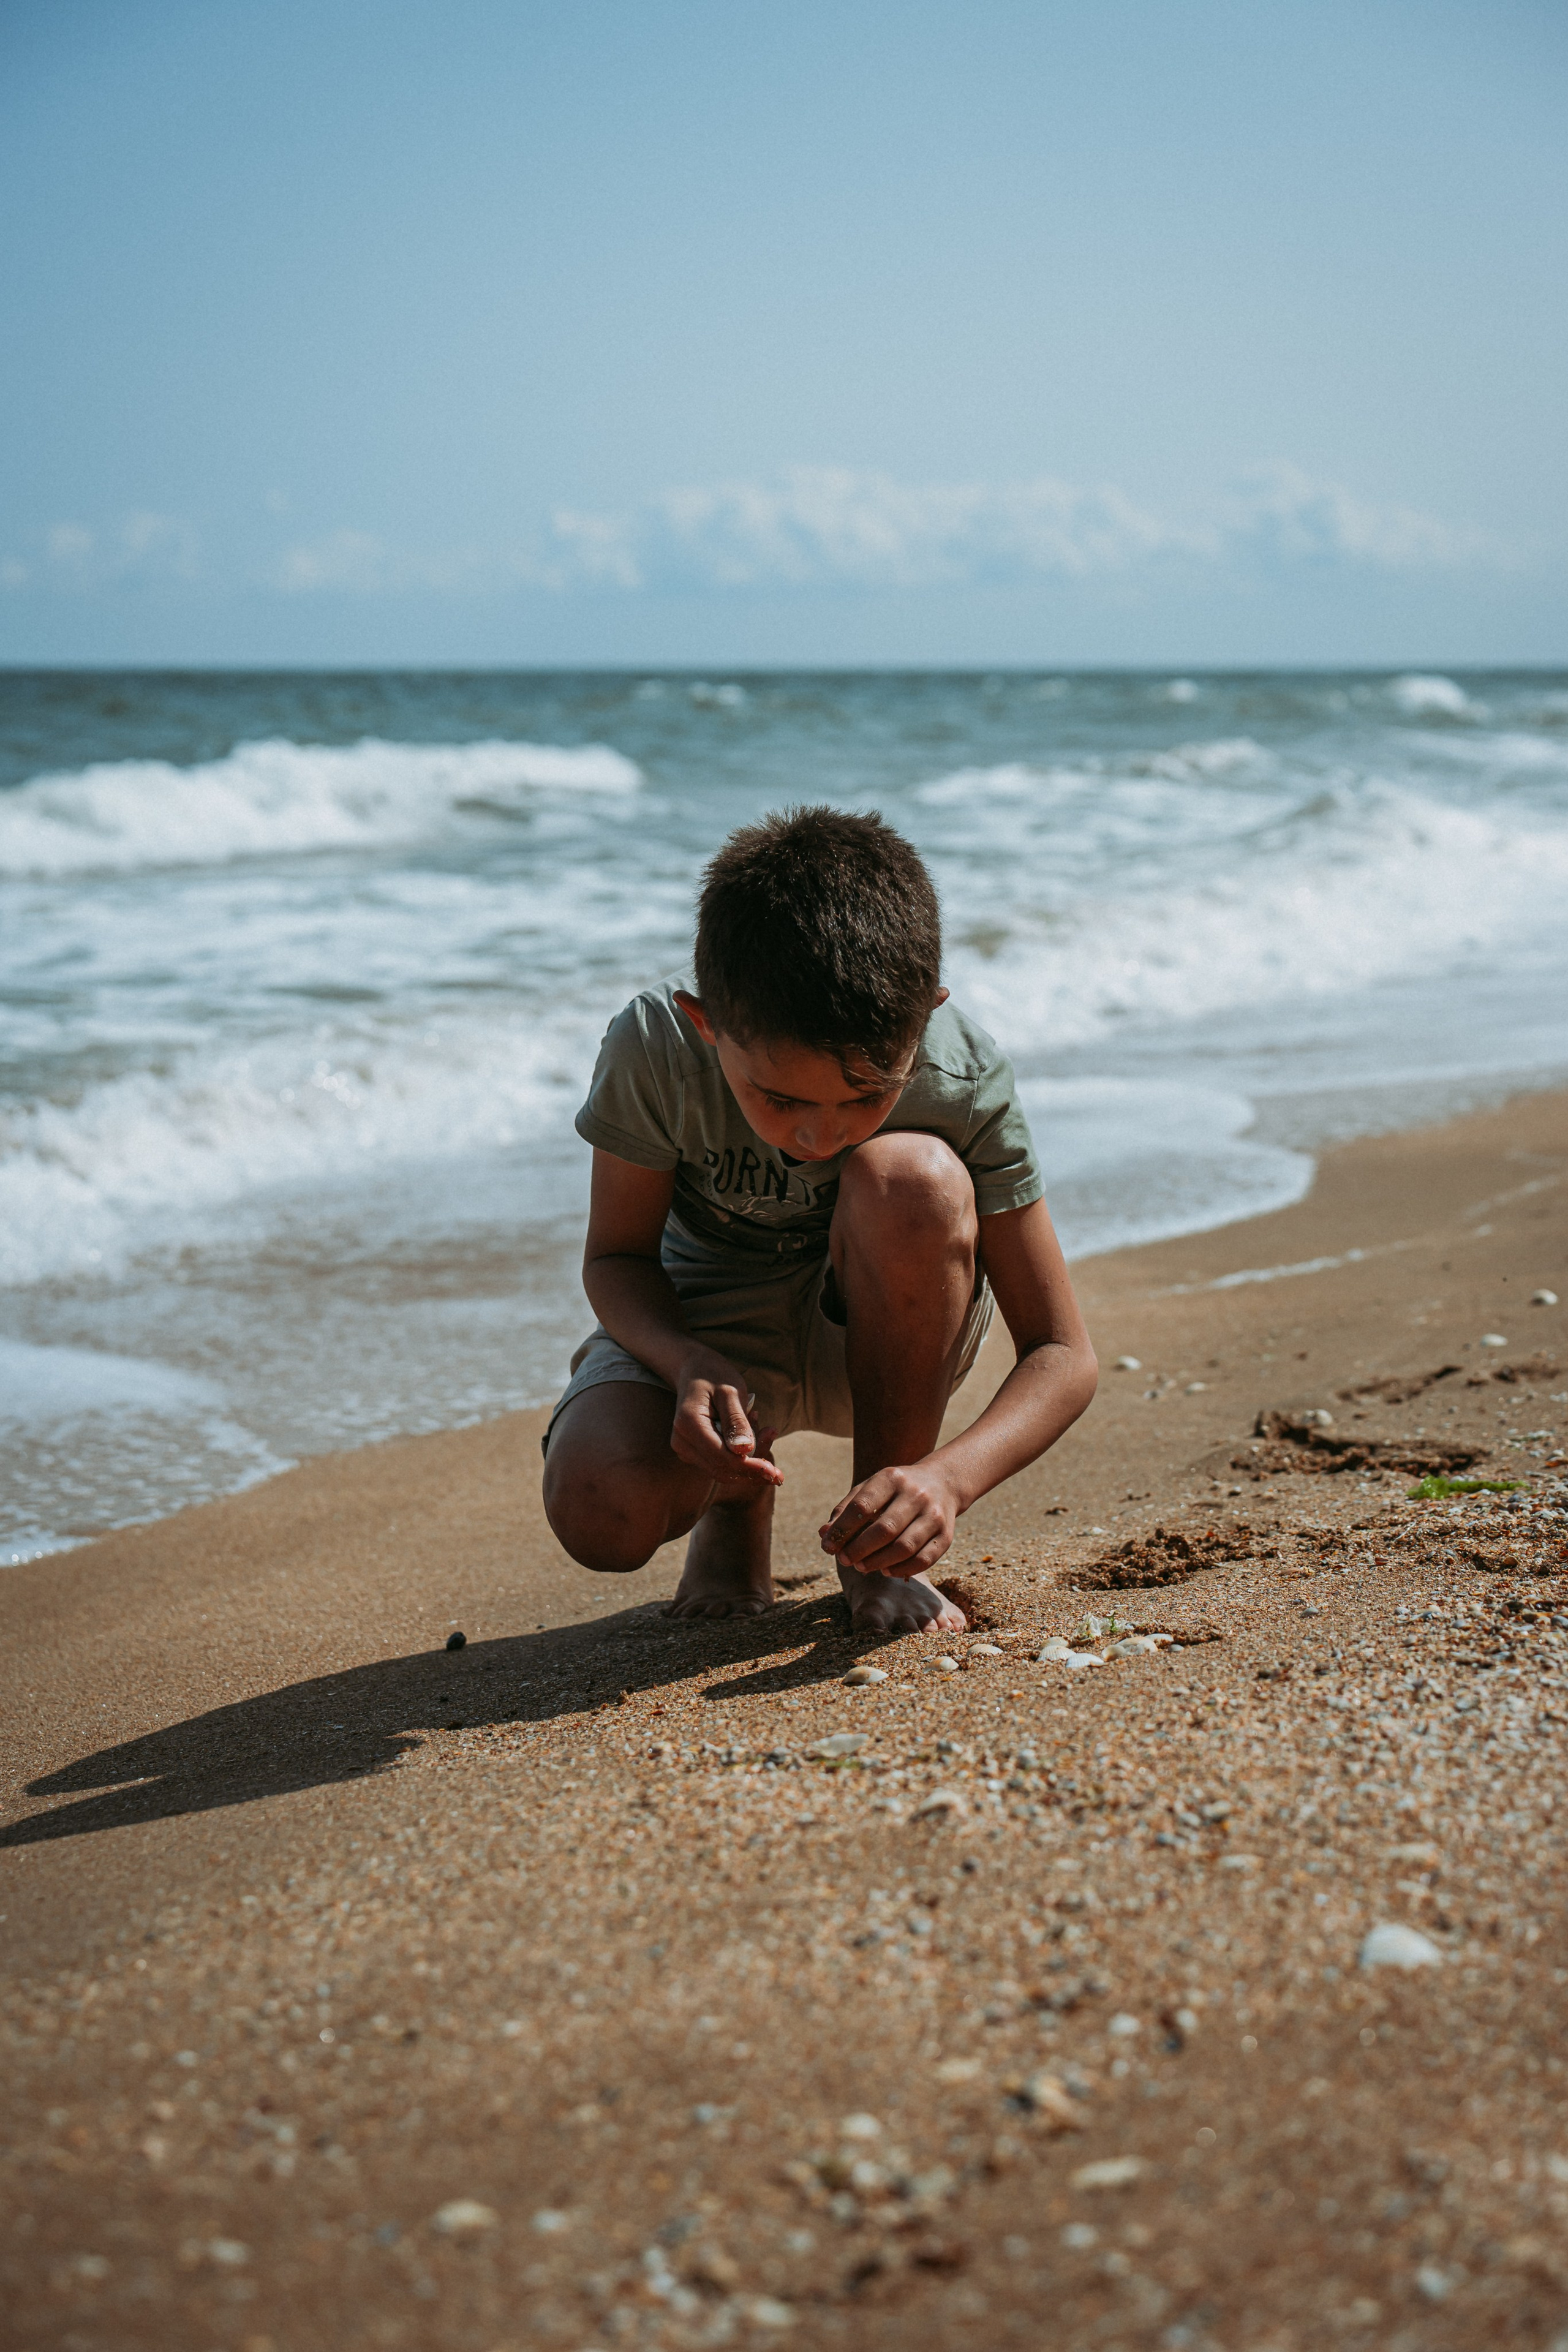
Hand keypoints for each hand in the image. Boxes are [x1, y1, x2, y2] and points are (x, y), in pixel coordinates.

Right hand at [670, 1351, 783, 1492]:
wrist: (694, 1370)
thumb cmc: (715, 1375)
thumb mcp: (731, 1391)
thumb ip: (736, 1420)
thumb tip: (744, 1451)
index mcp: (689, 1424)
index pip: (722, 1458)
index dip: (750, 1467)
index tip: (775, 1472)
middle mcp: (682, 1441)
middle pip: (722, 1469)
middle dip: (753, 1470)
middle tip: (779, 1468)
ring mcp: (684, 1448)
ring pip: (722, 1469)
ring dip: (749, 1460)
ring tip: (766, 1431)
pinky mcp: (692, 1451)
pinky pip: (720, 1462)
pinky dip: (740, 1454)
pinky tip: (752, 1429)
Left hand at [818, 1459, 958, 1577]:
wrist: (942, 1484)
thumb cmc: (895, 1491)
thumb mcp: (870, 1489)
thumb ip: (845, 1510)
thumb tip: (824, 1535)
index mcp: (892, 1478)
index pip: (862, 1505)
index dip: (842, 1529)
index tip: (828, 1546)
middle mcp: (916, 1494)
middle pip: (884, 1529)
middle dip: (859, 1549)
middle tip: (844, 1560)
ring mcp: (934, 1515)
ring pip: (905, 1547)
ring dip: (879, 1562)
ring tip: (862, 1567)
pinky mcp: (946, 1535)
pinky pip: (923, 1560)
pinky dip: (902, 1570)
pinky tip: (886, 1570)